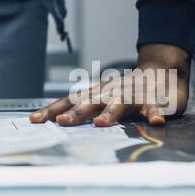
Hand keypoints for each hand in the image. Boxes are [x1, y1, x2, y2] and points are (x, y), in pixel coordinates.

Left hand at [30, 43, 190, 127]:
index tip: (34, 120)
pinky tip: (156, 120)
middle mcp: (110, 91)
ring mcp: (132, 94)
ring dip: (110, 113)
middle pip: (90, 102)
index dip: (52, 110)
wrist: (160, 71)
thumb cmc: (125, 90)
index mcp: (95, 93)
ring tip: (102, 124)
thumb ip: (83, 108)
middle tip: (63, 122)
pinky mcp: (154, 98)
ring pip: (120, 102)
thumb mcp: (102, 97)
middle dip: (76, 113)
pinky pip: (154, 106)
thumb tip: (56, 120)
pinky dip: (155, 112)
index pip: (69, 101)